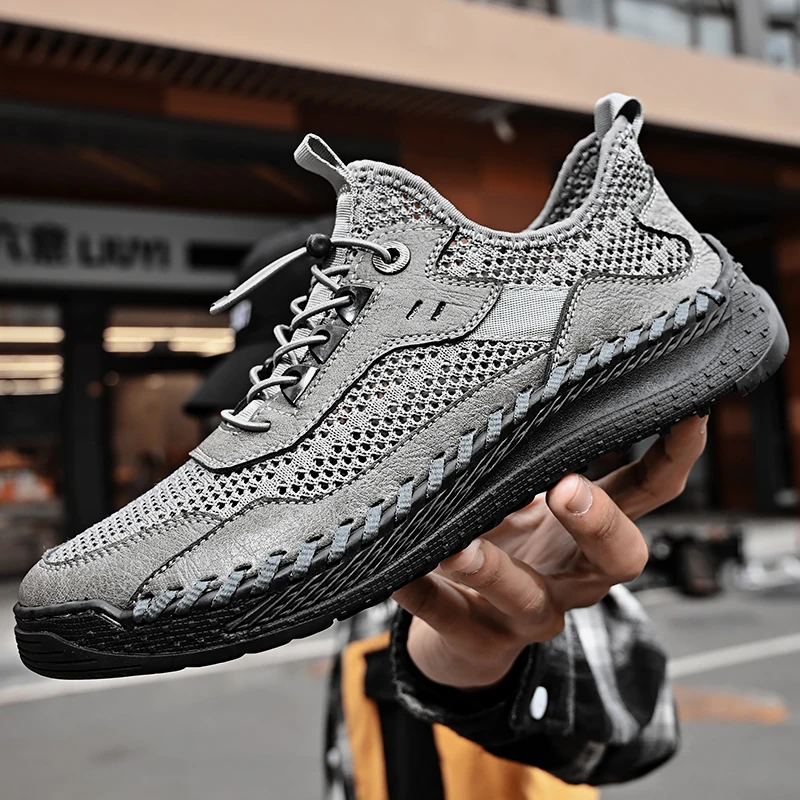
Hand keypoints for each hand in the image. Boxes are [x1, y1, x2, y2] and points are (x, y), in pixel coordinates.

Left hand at [393, 415, 707, 688]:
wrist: (466, 627)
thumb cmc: (503, 543)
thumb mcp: (524, 503)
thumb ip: (526, 470)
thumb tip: (514, 421)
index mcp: (587, 532)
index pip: (648, 494)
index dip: (676, 457)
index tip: (690, 412)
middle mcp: (571, 576)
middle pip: (619, 559)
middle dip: (599, 524)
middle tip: (568, 489)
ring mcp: (527, 613)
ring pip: (528, 598)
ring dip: (495, 570)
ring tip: (461, 549)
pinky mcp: (477, 637)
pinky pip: (448, 617)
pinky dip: (422, 592)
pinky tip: (399, 572)